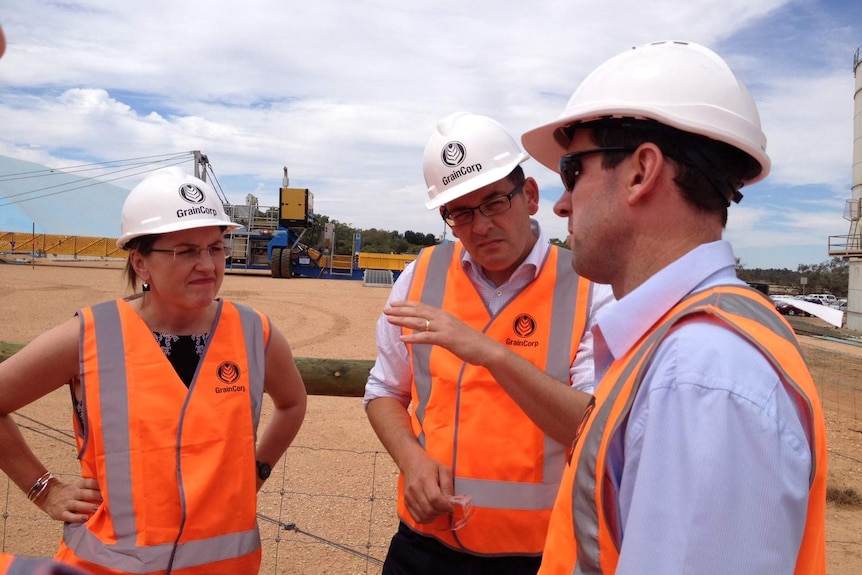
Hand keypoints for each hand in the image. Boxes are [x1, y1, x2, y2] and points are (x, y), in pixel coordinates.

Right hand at [39, 477, 101, 522]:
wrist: (47, 496)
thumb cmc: (69, 493)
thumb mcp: (77, 487)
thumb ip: (89, 488)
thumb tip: (107, 491)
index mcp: (78, 486)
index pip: (88, 483)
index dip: (98, 484)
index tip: (109, 486)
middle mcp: (72, 493)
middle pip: (85, 493)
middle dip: (96, 495)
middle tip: (107, 498)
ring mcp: (66, 503)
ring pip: (78, 504)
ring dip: (88, 506)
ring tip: (97, 508)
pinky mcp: (60, 513)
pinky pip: (69, 516)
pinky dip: (77, 518)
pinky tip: (85, 518)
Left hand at [385, 301, 503, 366]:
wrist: (486, 349)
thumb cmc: (470, 342)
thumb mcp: (453, 330)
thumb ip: (440, 328)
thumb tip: (429, 329)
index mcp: (444, 315)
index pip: (422, 307)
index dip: (407, 304)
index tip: (394, 304)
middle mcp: (443, 318)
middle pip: (418, 311)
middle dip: (401, 310)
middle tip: (386, 309)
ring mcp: (444, 328)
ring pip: (419, 322)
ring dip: (403, 320)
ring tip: (390, 319)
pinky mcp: (446, 339)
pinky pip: (426, 337)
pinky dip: (413, 338)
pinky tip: (402, 339)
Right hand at [400, 450, 454, 523]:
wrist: (412, 463)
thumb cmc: (429, 466)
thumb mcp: (443, 470)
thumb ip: (448, 485)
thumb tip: (450, 500)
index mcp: (425, 479)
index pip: (435, 498)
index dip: (445, 506)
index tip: (451, 506)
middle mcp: (415, 489)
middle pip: (429, 509)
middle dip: (441, 512)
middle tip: (446, 507)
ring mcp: (409, 497)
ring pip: (423, 516)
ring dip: (435, 516)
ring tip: (439, 509)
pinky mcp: (406, 502)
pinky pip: (417, 518)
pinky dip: (426, 519)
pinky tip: (432, 513)